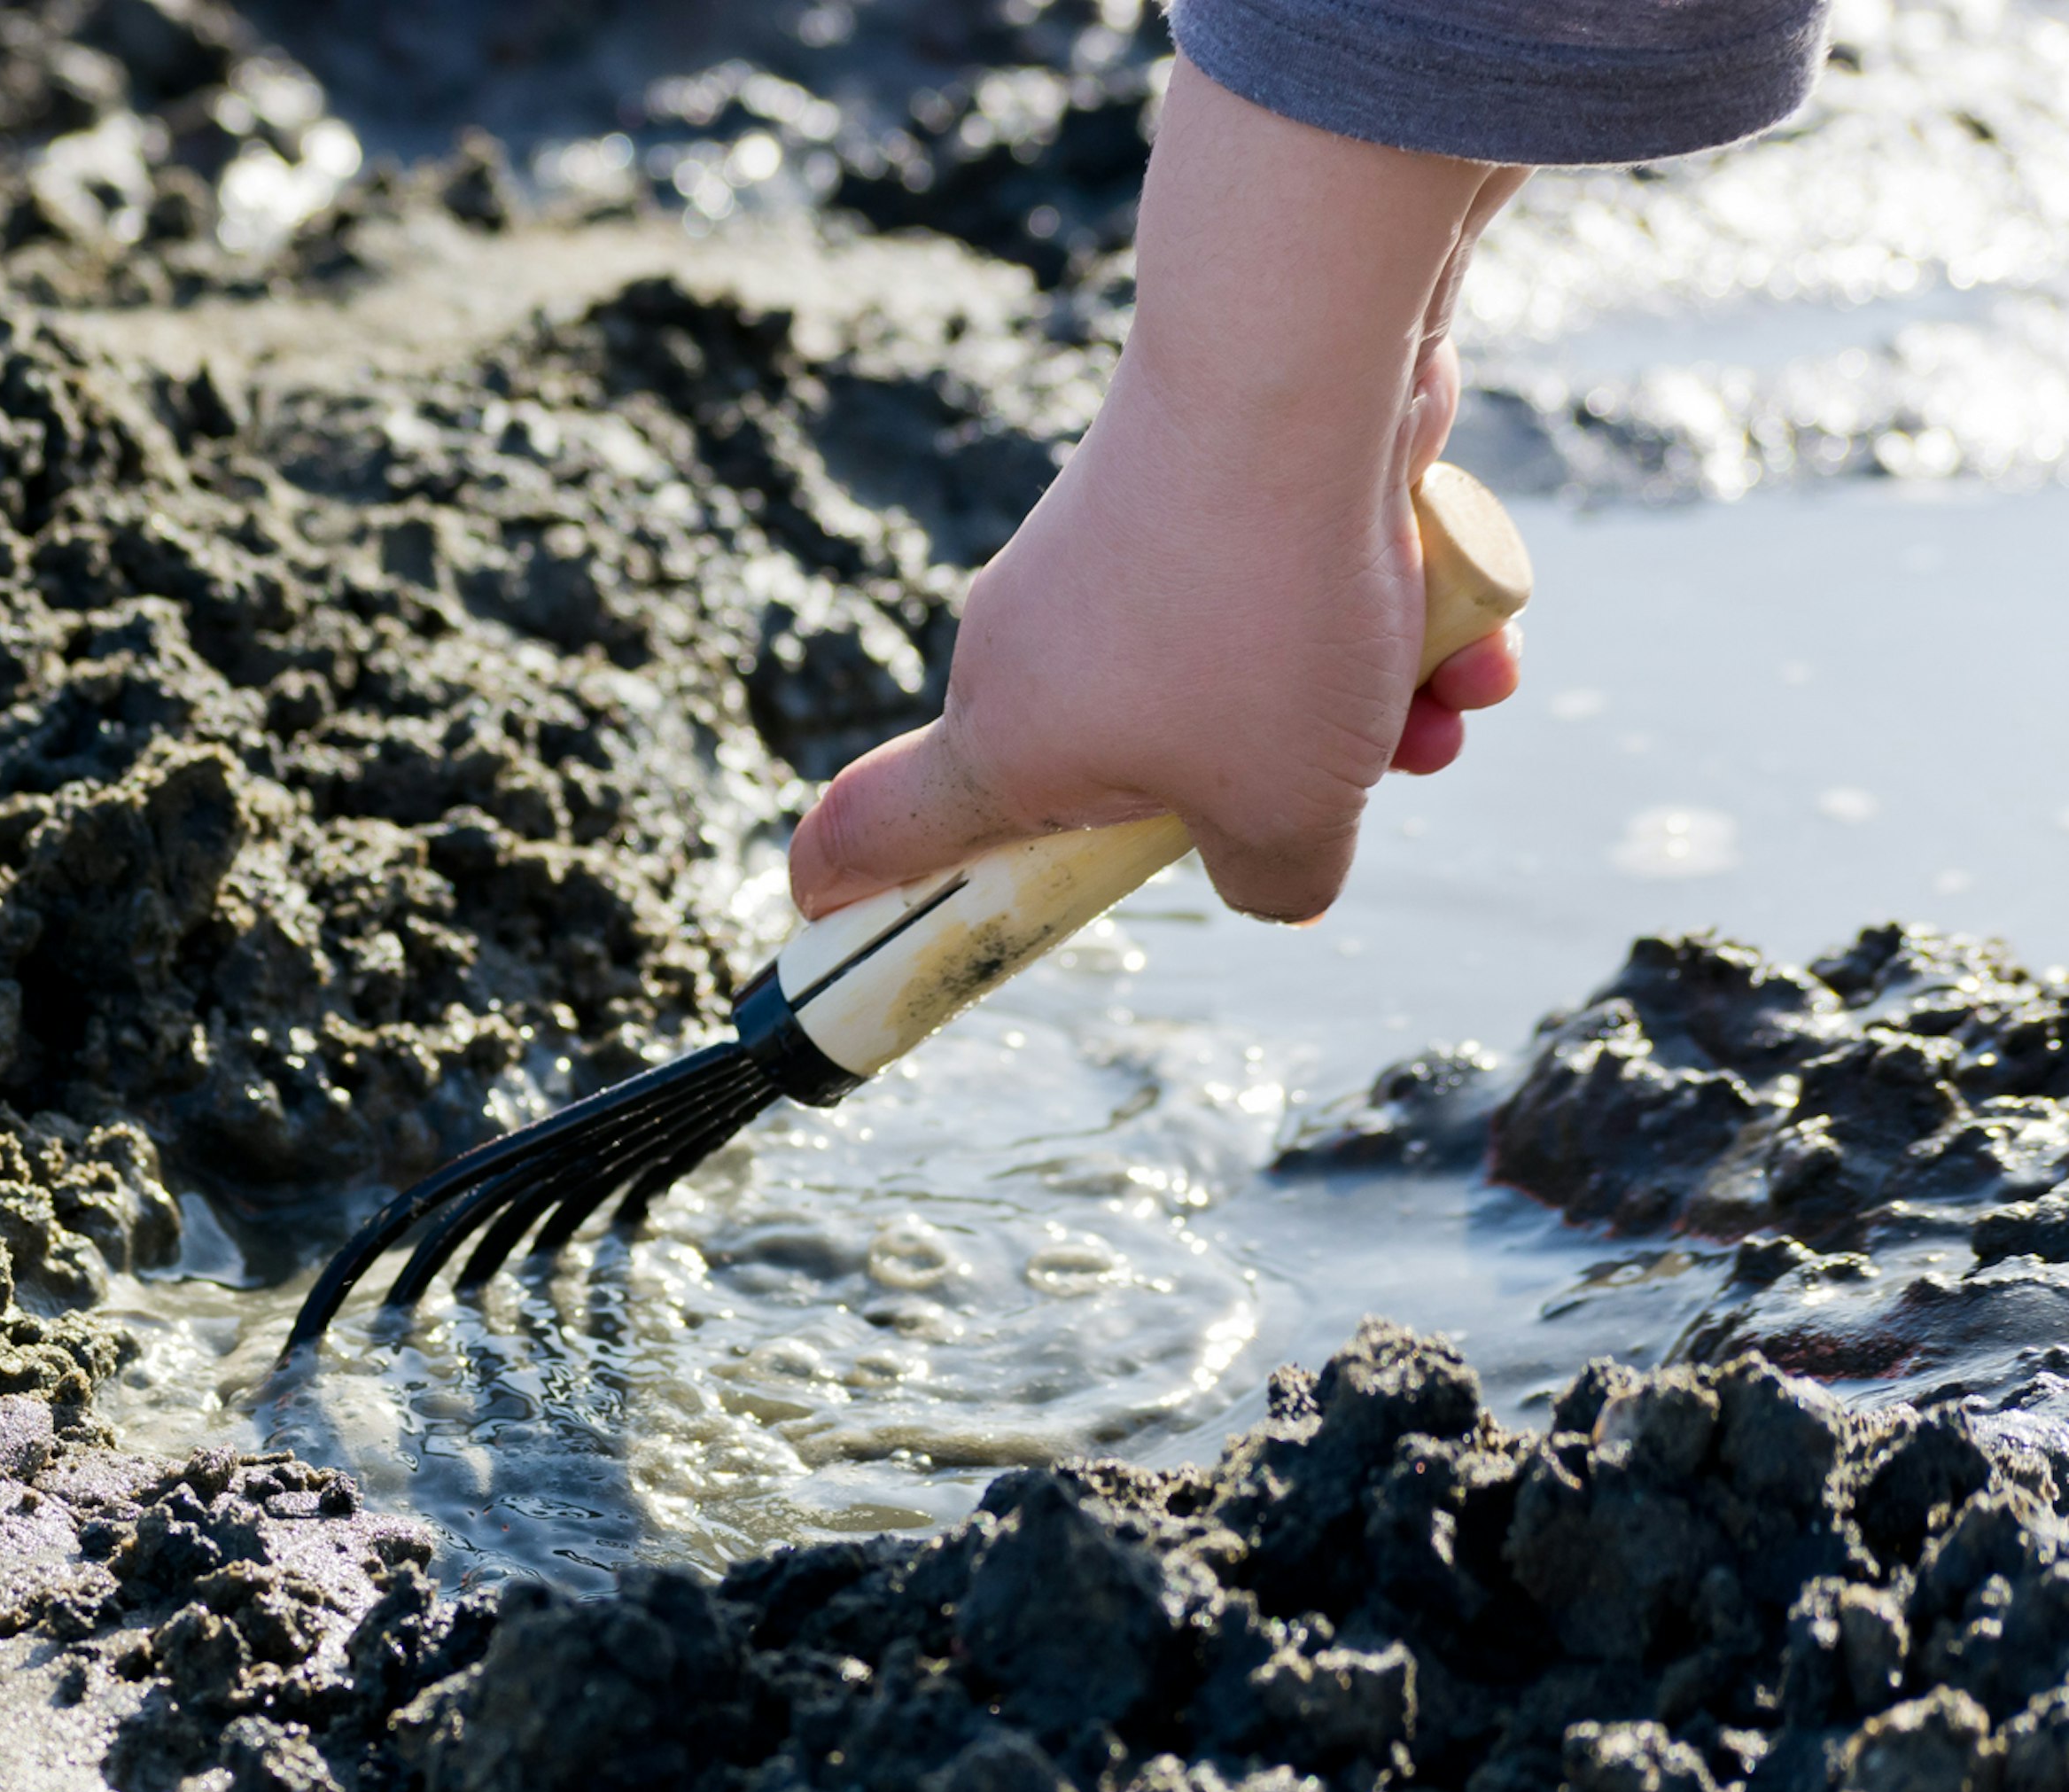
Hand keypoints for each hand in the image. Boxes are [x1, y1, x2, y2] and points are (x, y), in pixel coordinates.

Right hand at [790, 66, 1528, 924]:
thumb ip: (1275, 883)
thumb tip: (1274, 874)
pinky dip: (1381, 604)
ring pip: (1240, 672)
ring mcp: (1108, 555)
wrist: (1297, 360)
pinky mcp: (1191, 478)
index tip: (830, 923)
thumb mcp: (1289, 812)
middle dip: (1270, 787)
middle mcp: (1030, 645)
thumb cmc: (1260, 611)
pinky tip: (1469, 606)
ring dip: (1364, 703)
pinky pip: (1285, 580)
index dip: (852, 892)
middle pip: (1130, 772)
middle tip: (1355, 779)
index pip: (879, 833)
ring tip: (1450, 694)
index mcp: (1006, 744)